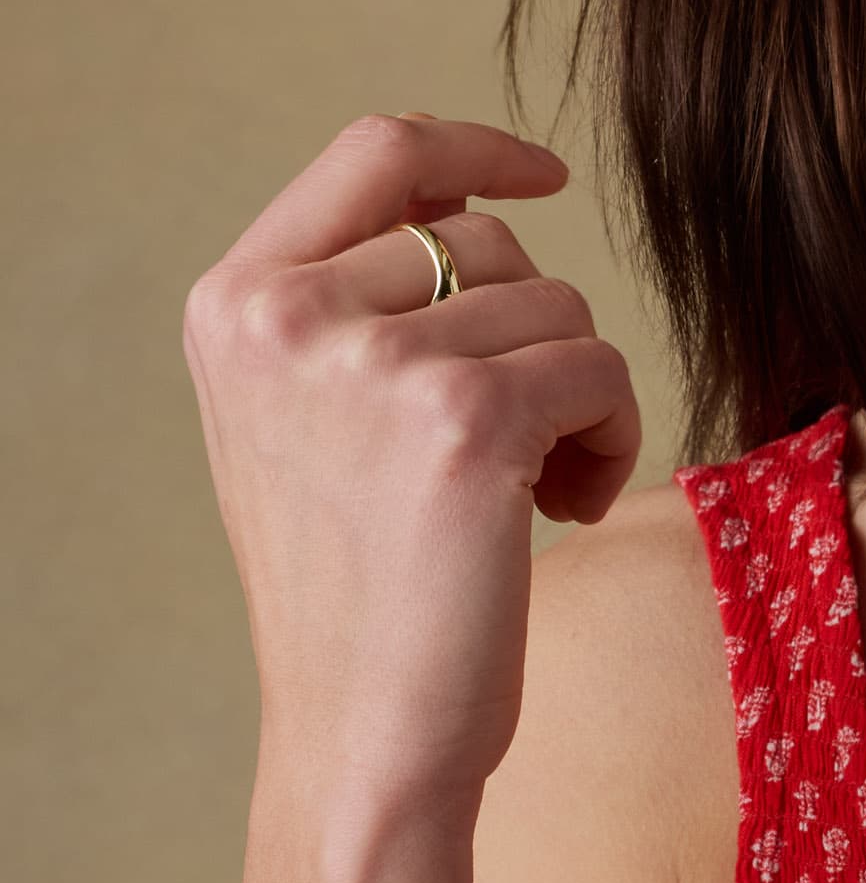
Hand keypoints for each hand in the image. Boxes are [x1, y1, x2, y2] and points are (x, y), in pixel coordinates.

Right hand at [182, 110, 639, 805]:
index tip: (543, 174)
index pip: (374, 150)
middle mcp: (285, 315)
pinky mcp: (462, 419)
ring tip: (535, 488)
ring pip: (558, 308)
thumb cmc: (360, 586)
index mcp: (236, 301)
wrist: (362, 734)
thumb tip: (463, 195)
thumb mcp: (308, 418)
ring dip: (578, 397)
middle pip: (489, 238)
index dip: (473, 148)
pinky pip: (597, 371)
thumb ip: (354, 300)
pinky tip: (564, 508)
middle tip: (525, 438)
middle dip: (537, 329)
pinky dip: (611, 436)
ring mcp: (370, 362)